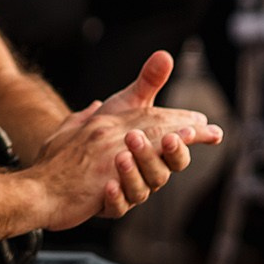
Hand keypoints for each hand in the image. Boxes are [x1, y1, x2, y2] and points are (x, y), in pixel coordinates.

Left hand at [28, 52, 222, 226]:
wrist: (63, 159)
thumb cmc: (101, 133)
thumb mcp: (124, 105)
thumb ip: (147, 83)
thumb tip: (165, 55)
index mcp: (156, 151)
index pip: (179, 147)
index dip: (192, 140)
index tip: (201, 130)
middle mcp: (147, 173)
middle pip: (165, 170)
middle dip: (161, 154)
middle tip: (146, 135)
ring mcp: (128, 191)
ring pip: (143, 189)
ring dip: (135, 171)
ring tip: (122, 154)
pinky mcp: (108, 205)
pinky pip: (117, 208)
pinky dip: (115, 197)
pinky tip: (108, 185)